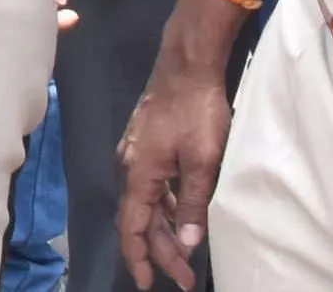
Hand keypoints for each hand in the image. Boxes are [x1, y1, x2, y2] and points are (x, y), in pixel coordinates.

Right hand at [116, 58, 233, 291]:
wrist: (188, 63)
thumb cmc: (196, 111)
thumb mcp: (202, 161)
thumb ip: (193, 202)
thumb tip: (187, 240)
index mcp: (138, 174)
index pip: (132, 227)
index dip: (140, 258)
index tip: (151, 284)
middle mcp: (129, 166)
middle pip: (140, 219)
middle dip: (160, 252)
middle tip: (185, 278)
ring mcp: (137, 153)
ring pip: (146, 203)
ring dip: (164, 230)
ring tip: (186, 253)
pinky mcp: (147, 143)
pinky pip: (152, 186)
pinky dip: (165, 207)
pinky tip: (181, 213)